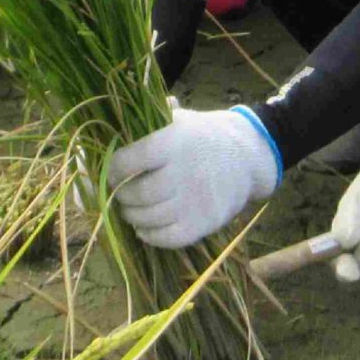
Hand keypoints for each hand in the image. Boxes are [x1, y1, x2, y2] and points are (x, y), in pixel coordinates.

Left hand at [108, 101, 280, 248]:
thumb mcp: (181, 121)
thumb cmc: (204, 138)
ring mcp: (194, 201)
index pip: (129, 160)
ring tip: (132, 207)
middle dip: (121, 195)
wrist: (248, 157)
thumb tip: (111, 131)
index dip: (114, 169)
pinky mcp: (204, 223)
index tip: (112, 171)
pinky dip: (149, 235)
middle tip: (121, 192)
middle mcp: (184, 173)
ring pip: (147, 218)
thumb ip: (146, 125)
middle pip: (136, 193)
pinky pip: (166, 238)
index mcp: (175, 143)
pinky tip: (145, 226)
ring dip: (132, 215)